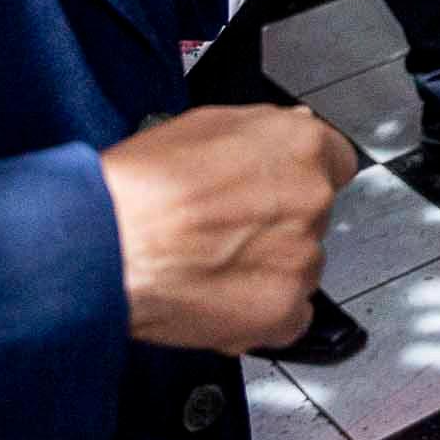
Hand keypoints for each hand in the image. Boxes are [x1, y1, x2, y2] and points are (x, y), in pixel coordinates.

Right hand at [98, 104, 356, 351]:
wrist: (105, 246)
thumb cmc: (140, 187)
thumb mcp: (203, 124)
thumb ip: (260, 130)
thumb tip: (284, 133)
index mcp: (300, 146)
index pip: (334, 160)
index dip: (299, 175)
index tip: (278, 188)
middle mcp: (312, 199)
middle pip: (312, 214)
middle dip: (277, 222)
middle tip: (226, 231)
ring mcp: (302, 258)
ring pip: (300, 265)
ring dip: (269, 268)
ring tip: (212, 266)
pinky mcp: (284, 310)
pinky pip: (291, 315)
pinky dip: (262, 312)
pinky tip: (220, 298)